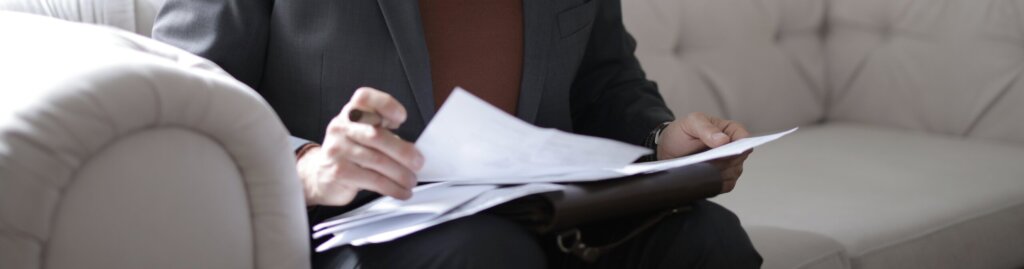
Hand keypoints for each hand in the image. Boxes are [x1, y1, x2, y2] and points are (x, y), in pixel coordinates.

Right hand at [297, 87, 424, 205]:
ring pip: (377, 161)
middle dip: (402, 151)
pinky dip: (392, 187)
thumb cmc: (351, 152)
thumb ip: (384, 134)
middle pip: (376, 135)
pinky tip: (401, 191)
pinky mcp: (338, 172)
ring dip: (400, 174)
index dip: (385, 104)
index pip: (364, 97)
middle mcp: (341, 127)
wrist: (320, 174)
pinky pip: (372, 180)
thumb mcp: (364, 134)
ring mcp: (337, 149)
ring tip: (411, 180)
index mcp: (351, 113)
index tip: (401, 118)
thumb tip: (414, 151)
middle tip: (418, 163)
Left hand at [657, 112, 751, 192]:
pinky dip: (715, 183)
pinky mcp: (722, 180)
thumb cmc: (682, 133)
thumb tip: (723, 140)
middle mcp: (733, 149)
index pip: (744, 137)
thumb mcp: (691, 123)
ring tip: (700, 168)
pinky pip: (726, 185)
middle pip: (739, 158)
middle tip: (707, 160)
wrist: (668, 150)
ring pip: (733, 173)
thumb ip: (706, 128)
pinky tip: (702, 178)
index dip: (739, 145)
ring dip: (718, 172)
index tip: (727, 150)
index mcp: (730, 130)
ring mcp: (729, 165)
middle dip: (724, 160)